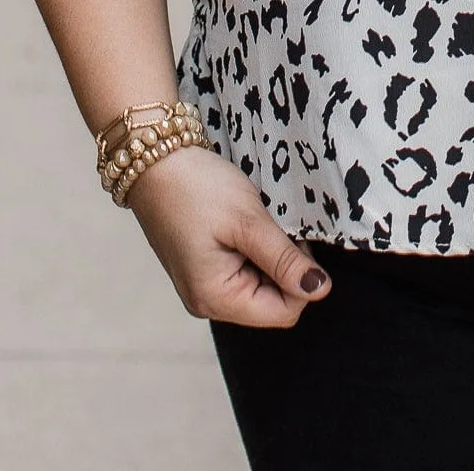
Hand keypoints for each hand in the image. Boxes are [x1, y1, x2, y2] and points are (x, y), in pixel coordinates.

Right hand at [124, 141, 333, 328]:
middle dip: (285, 265)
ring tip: (253, 222)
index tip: (291, 238)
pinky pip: (245, 270)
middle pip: (273, 301)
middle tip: (271, 225)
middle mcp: (207, 302)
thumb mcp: (248, 221)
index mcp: (216, 299)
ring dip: (270, 255)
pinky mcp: (205, 268)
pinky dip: (255, 248)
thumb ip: (284, 260)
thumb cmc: (196, 188)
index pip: (284, 312)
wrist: (153, 161)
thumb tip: (320, 290)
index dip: (301, 278)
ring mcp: (204, 286)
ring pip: (262, 285)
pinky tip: (243, 223)